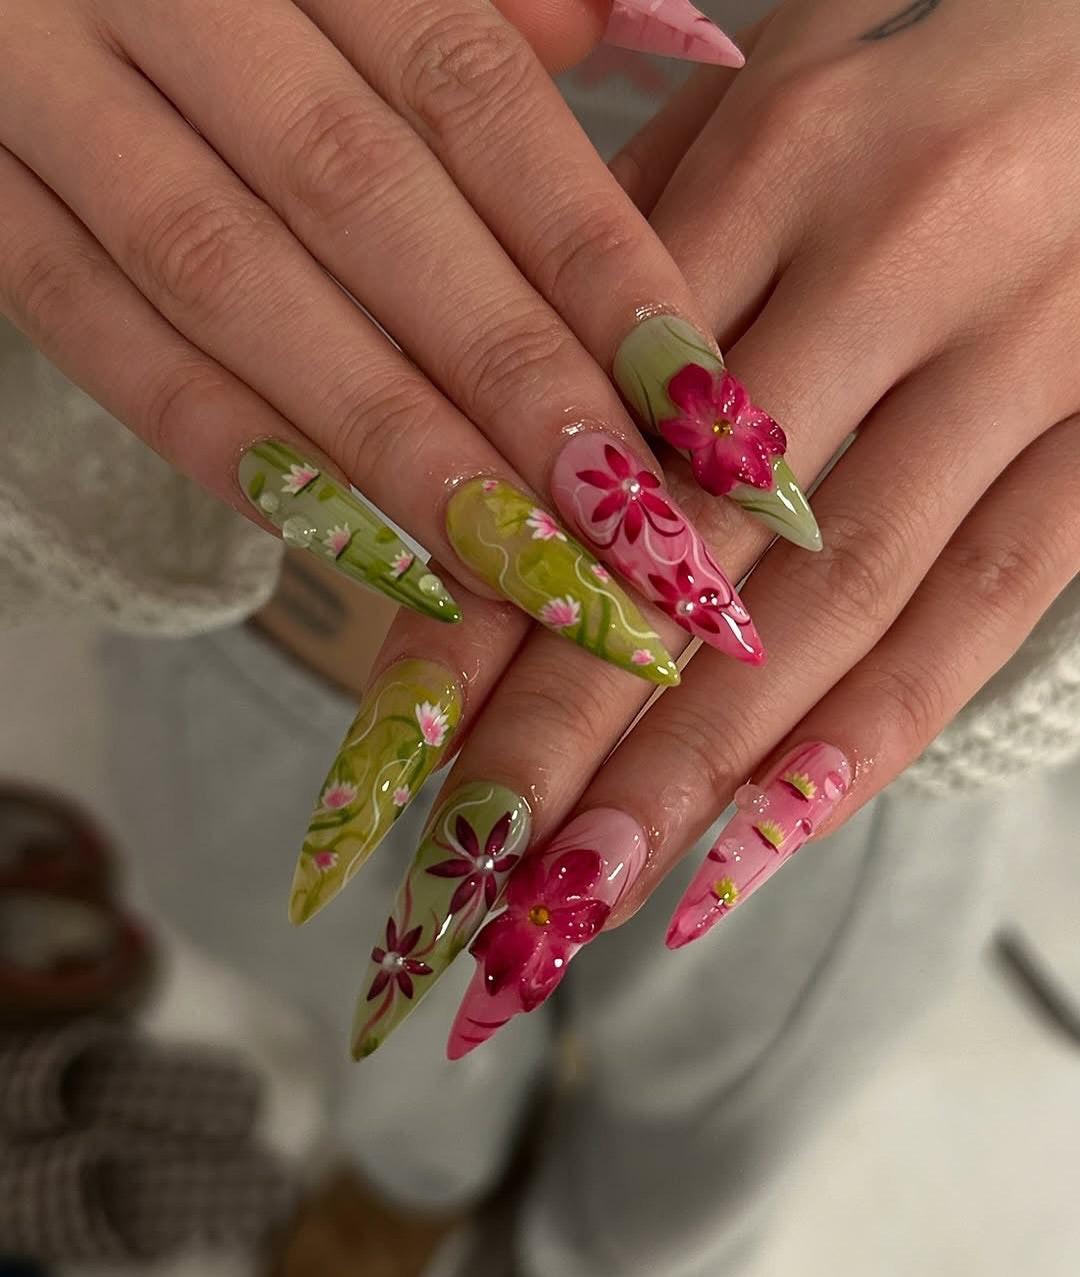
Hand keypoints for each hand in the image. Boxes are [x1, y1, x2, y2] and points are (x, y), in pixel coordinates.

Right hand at [0, 0, 753, 675]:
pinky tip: (354, 543)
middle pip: (369, 206)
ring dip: (386, 447)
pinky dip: (227, 445)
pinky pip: (97, 331)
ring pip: (234, 285)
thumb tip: (644, 49)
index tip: (697, 403)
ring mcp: (49, 91)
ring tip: (517, 571)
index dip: (593, 254)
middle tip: (629, 528)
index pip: (475, 97)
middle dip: (509, 382)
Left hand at [310, 0, 1078, 1057]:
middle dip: (581, 714)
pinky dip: (884, 724)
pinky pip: (996, 599)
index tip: (412, 726)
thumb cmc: (921, 84)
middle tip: (481, 859)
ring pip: (844, 596)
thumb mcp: (762, 99)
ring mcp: (1024, 358)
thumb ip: (630, 248)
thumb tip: (494, 431)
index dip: (501, 580)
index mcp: (780, 160)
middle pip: (708, 535)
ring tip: (596, 884)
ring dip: (711, 759)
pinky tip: (778, 831)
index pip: (598, 421)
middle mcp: (901, 260)